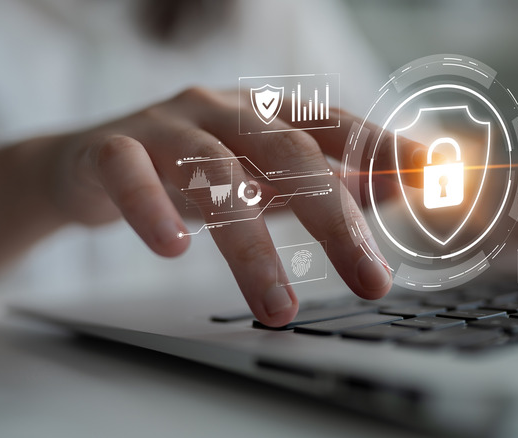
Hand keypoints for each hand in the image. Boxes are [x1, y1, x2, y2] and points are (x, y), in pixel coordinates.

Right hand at [49, 88, 392, 326]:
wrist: (87, 164)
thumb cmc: (189, 170)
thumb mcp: (265, 176)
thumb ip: (329, 180)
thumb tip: (403, 184)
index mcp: (263, 115)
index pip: (332, 124)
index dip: (379, 146)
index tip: (429, 178)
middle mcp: (221, 112)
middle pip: (287, 153)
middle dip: (334, 217)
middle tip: (370, 278)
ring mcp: (165, 127)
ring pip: (214, 174)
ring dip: (251, 245)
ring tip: (278, 304)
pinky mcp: (108, 149)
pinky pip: (128, 171)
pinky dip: (151, 206)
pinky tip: (172, 248)